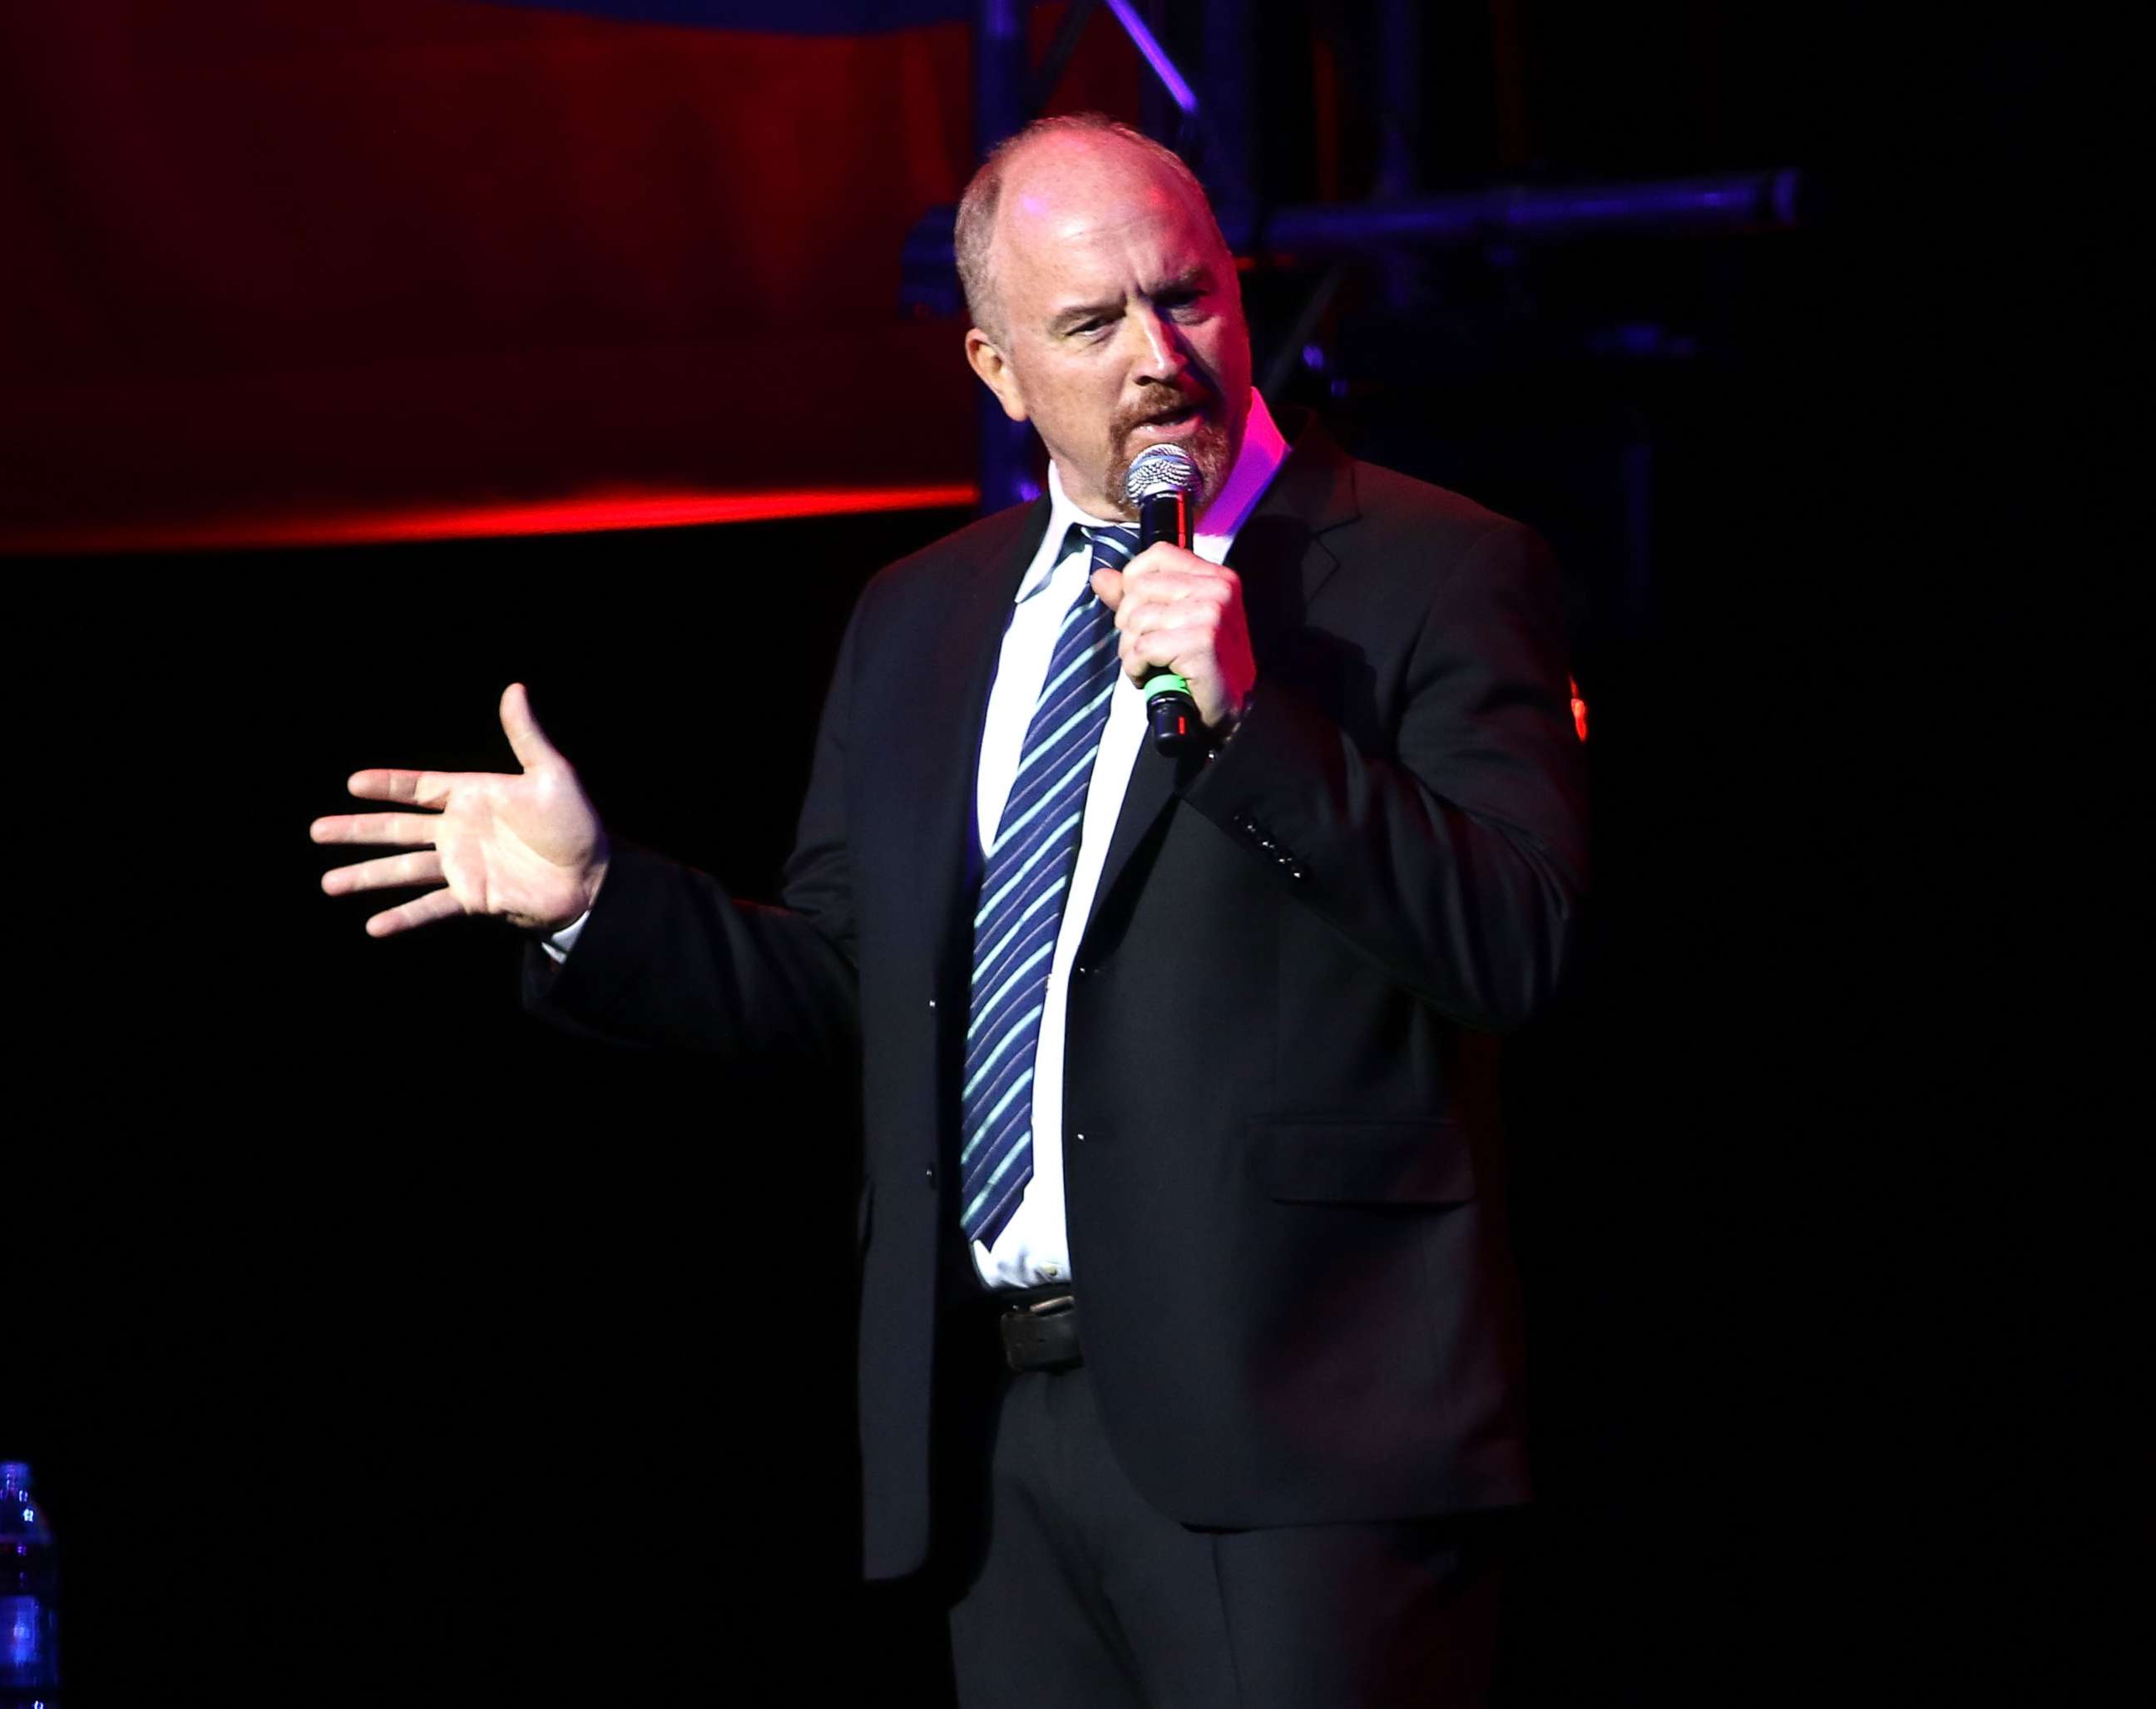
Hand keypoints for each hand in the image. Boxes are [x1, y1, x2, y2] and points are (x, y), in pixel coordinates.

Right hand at [311, 683, 607, 937]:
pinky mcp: (472, 899)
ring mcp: (462, 867)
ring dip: (366, 876)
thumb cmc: (576, 825)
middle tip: (315, 831)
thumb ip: (526, 736)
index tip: (352, 783)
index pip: (418, 788)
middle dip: (357, 830)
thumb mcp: (552, 776)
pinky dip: (403, 918)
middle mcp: (459, 832)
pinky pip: (430, 908)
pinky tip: (373, 927)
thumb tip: (515, 687)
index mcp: (472, 797)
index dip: (387, 785)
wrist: (594, 879)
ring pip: (403, 871)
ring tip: (328, 884)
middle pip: (397, 829)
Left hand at [1091, 543, 1255, 732]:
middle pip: (1140, 588)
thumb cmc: (1204, 666)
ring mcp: (1211, 613)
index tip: (1137, 610)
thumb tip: (1101, 577)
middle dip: (1128, 623)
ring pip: (1137, 620)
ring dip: (1131, 650)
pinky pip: (1143, 647)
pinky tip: (1149, 676)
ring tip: (1148, 665)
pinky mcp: (1201, 641)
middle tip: (1143, 648)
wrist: (1234, 710)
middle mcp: (1217, 589)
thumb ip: (1135, 597)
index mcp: (1216, 576)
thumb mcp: (1171, 622)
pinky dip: (1136, 668)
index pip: (1158, 554)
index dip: (1133, 580)